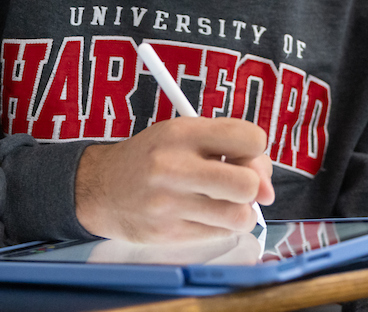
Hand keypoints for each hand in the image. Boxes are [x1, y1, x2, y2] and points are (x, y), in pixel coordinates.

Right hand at [74, 117, 274, 242]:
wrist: (99, 188)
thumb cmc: (152, 158)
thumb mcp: (183, 134)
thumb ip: (230, 147)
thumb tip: (267, 189)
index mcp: (182, 132)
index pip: (251, 138)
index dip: (256, 151)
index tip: (244, 156)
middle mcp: (174, 166)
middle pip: (248, 184)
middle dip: (253, 187)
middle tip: (238, 185)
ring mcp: (169, 204)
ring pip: (239, 216)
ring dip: (239, 212)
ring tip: (221, 202)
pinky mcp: (167, 234)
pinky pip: (219, 235)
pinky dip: (220, 226)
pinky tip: (202, 214)